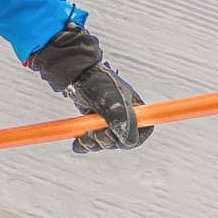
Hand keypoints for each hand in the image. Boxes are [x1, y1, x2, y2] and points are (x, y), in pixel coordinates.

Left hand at [27, 22, 153, 151]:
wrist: (74, 74)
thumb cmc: (96, 83)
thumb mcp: (111, 101)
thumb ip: (122, 121)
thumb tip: (129, 142)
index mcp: (135, 108)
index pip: (142, 132)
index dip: (129, 139)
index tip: (115, 136)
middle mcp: (123, 114)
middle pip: (121, 140)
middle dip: (106, 141)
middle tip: (93, 133)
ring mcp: (108, 119)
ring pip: (105, 141)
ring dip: (93, 143)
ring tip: (83, 136)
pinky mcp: (92, 121)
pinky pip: (91, 140)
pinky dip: (84, 144)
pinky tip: (78, 144)